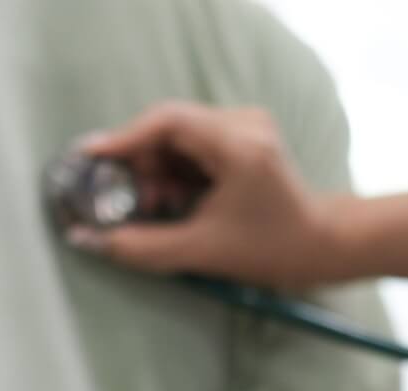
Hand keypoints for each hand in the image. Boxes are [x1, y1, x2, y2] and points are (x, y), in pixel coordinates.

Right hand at [68, 102, 340, 289]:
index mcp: (237, 144)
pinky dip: (176, 170)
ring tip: (162, 207)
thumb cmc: (271, 249)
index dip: (123, 138)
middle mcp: (243, 123)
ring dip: (158, 170)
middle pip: (168, 127)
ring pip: (177, 136)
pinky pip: (193, 143)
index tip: (90, 157)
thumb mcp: (200, 252)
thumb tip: (86, 241)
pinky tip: (179, 200)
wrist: (321, 245)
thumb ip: (139, 247)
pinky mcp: (244, 135)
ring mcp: (246, 125)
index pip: (167, 121)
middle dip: (142, 164)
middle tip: (134, 202)